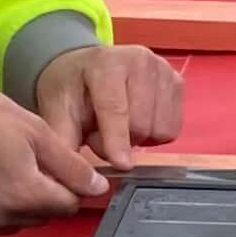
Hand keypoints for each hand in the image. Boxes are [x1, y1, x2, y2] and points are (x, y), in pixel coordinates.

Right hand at [0, 80, 111, 233]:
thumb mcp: (33, 130)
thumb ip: (70, 165)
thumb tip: (98, 189)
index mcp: (27, 196)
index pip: (68, 205)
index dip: (67, 184)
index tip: (54, 165)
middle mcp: (1, 218)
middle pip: (40, 216)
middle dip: (39, 194)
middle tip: (19, 160)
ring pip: (10, 221)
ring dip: (11, 203)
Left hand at [33, 42, 185, 171]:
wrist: (85, 66)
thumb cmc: (71, 87)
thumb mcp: (57, 110)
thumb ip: (64, 140)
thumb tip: (69, 176)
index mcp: (106, 63)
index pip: (116, 107)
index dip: (117, 139)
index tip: (121, 164)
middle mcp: (140, 60)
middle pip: (142, 123)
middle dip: (122, 141)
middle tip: (101, 136)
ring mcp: (164, 70)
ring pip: (161, 129)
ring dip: (140, 139)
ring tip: (119, 127)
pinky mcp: (178, 82)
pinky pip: (173, 128)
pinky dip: (155, 134)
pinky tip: (137, 122)